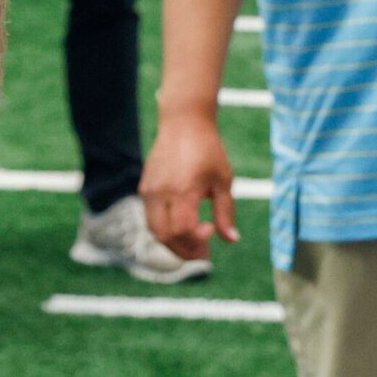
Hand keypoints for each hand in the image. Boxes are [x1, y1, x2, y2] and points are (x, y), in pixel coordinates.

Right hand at [142, 111, 240, 260]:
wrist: (184, 123)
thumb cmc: (208, 150)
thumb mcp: (223, 181)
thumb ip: (225, 212)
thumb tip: (232, 240)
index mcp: (183, 189)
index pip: (182, 230)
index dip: (196, 240)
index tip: (211, 231)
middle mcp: (162, 191)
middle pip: (164, 236)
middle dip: (184, 251)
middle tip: (203, 254)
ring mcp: (150, 189)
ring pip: (154, 229)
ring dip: (172, 243)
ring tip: (192, 244)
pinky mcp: (145, 187)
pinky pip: (150, 217)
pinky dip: (164, 229)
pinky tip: (181, 226)